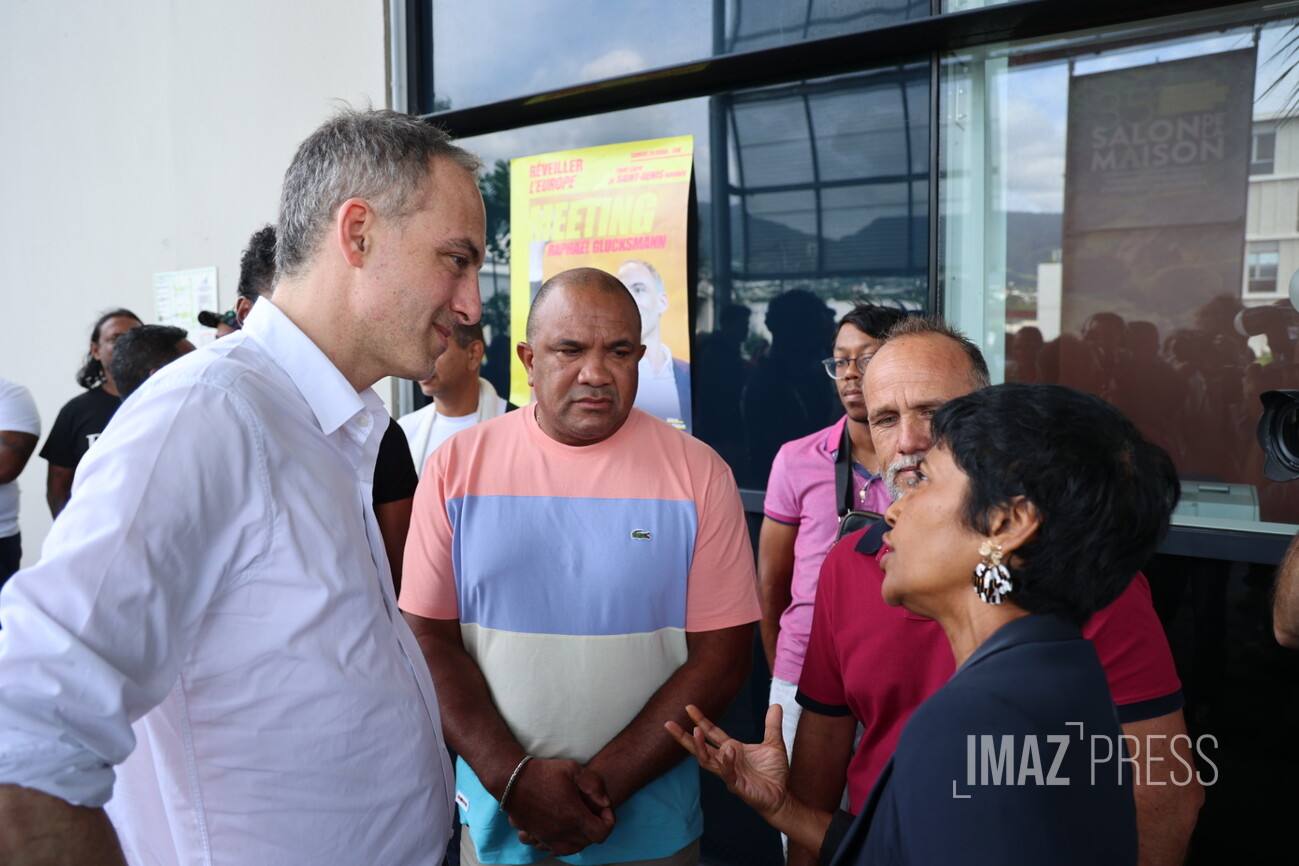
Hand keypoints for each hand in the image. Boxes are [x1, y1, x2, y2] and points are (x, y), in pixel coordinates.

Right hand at [505, 758, 614, 855]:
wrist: (512, 780)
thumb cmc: (542, 773)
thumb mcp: (573, 769)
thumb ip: (594, 785)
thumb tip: (606, 802)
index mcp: (574, 816)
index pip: (602, 833)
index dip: (608, 821)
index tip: (603, 809)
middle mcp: (562, 832)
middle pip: (589, 841)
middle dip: (595, 827)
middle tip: (591, 810)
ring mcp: (548, 837)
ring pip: (573, 849)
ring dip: (580, 838)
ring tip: (579, 821)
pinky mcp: (536, 838)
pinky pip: (555, 850)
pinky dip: (563, 844)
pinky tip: (562, 830)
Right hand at [665, 703, 789, 818]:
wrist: (782, 796)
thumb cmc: (774, 773)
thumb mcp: (774, 744)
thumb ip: (772, 725)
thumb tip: (776, 705)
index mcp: (732, 749)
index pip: (712, 733)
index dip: (700, 720)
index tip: (689, 707)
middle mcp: (726, 760)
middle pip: (700, 748)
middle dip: (684, 737)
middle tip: (669, 724)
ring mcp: (729, 774)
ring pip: (707, 761)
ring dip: (700, 747)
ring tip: (695, 731)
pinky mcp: (737, 786)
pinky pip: (728, 773)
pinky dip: (727, 762)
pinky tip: (728, 751)